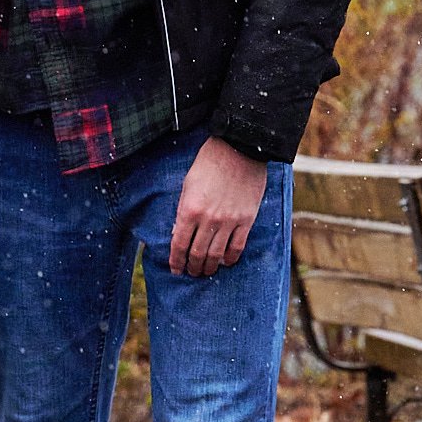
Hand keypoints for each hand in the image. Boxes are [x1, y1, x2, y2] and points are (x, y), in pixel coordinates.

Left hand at [169, 138, 267, 277]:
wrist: (239, 149)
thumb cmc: (209, 163)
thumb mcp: (187, 185)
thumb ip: (182, 211)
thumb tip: (177, 233)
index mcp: (189, 209)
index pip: (179, 244)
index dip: (176, 261)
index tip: (175, 269)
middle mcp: (208, 219)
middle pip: (197, 254)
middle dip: (192, 267)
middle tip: (191, 272)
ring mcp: (229, 221)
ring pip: (216, 255)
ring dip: (209, 267)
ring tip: (206, 271)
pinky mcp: (246, 220)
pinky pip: (237, 247)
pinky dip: (230, 259)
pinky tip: (226, 262)